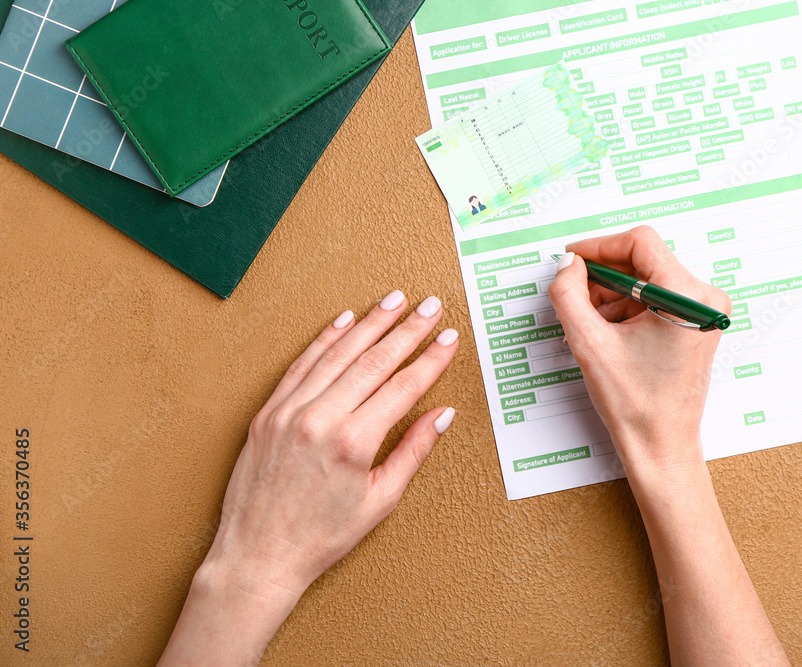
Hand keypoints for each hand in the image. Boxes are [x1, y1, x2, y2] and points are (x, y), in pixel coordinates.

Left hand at [160, 291, 457, 665]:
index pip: (403, 387)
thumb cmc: (320, 537)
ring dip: (370, 324)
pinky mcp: (267, 412)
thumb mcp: (379, 502)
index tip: (449, 339)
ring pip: (337, 354)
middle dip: (407, 329)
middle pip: (373, 361)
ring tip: (395, 300)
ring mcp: (288, 412)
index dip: (430, 359)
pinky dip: (325, 339)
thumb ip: (412, 452)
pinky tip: (345, 320)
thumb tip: (442, 415)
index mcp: (352, 443)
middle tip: (431, 306)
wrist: (257, 555)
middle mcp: (319, 419)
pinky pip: (301, 365)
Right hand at [547, 226, 730, 475]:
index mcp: (686, 297)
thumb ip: (569, 295)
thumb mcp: (589, 344)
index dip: (599, 246)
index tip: (572, 259)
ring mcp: (704, 311)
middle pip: (644, 260)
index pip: (640, 242)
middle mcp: (704, 298)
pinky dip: (628, 307)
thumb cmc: (635, 404)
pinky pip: (657, 297)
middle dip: (604, 275)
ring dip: (613, 294)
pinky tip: (608, 332)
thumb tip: (568, 264)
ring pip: (648, 278)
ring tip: (590, 324)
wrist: (661, 445)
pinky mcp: (697, 323)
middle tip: (574, 295)